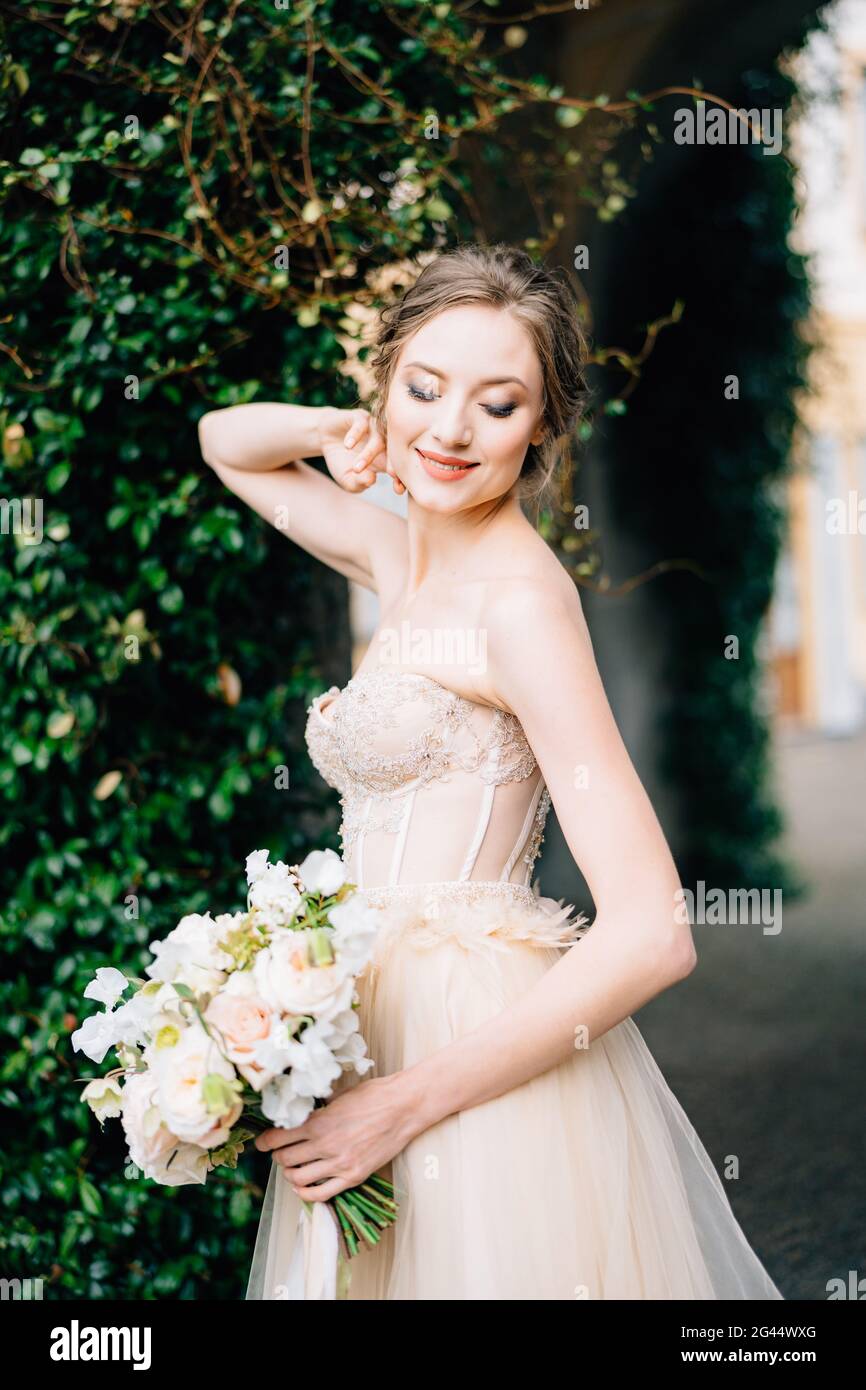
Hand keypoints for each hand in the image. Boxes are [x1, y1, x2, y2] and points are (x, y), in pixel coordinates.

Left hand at [253, 1073, 416, 1201]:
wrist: (404, 1107)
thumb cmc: (374, 1095)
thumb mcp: (339, 1096)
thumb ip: (318, 1110)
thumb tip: (300, 1113)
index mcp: (319, 1121)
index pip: (277, 1138)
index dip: (264, 1142)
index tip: (262, 1143)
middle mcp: (325, 1145)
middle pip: (285, 1159)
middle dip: (278, 1156)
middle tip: (280, 1152)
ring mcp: (339, 1163)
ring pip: (298, 1178)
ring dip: (291, 1174)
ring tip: (294, 1168)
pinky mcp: (353, 1176)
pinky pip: (321, 1194)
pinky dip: (306, 1194)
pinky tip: (304, 1187)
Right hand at [318, 407, 404, 495]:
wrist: (324, 437)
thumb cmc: (340, 460)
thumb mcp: (346, 478)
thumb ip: (358, 483)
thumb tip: (371, 481)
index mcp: (385, 459)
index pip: (399, 468)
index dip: (402, 478)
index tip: (398, 489)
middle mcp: (382, 443)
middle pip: (394, 452)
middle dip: (394, 464)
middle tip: (391, 474)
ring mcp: (372, 429)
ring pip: (378, 439)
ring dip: (368, 454)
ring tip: (356, 468)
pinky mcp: (360, 417)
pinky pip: (362, 424)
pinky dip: (355, 435)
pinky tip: (347, 446)